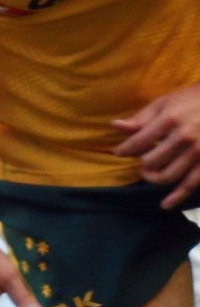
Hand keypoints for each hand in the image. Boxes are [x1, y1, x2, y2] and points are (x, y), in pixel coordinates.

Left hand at [115, 84, 199, 207]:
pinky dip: (176, 198)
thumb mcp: (165, 103)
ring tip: (150, 172)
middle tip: (142, 160)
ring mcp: (198, 152)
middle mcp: (185, 137)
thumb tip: (115, 126)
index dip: (125, 149)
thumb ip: (141, 118)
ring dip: (153, 177)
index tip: (119, 152)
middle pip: (151, 161)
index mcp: (171, 120)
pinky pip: (190, 185)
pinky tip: (166, 205)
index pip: (139, 142)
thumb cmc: (190, 101)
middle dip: (142, 163)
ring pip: (167, 176)